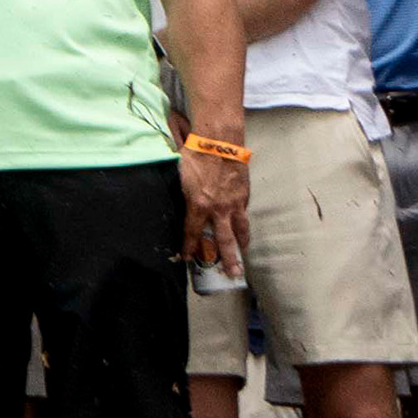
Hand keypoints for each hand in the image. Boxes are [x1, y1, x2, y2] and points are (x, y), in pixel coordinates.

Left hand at [179, 144, 251, 277]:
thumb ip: (179, 192)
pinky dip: (244, 225)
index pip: (192, 233)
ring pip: (240, 230)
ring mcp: (234, 204)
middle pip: (224, 241)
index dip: (189, 247)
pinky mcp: (244, 196)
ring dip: (242, 245)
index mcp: (198, 205)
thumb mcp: (179, 176)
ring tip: (243, 255)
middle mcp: (218, 210)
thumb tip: (172, 197)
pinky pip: (244, 215)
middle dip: (229, 259)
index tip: (187, 259)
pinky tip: (244, 230)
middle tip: (233, 275)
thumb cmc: (194, 156)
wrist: (220, 142)